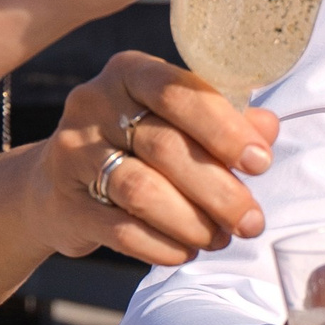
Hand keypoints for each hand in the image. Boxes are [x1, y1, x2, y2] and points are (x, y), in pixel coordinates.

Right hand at [38, 52, 282, 261]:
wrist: (56, 184)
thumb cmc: (136, 145)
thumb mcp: (177, 121)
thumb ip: (223, 121)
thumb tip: (268, 127)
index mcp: (129, 72)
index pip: (177, 92)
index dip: (224, 129)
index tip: (261, 163)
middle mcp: (94, 104)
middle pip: (165, 148)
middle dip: (219, 191)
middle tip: (251, 222)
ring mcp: (72, 154)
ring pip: (142, 191)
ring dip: (193, 222)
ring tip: (219, 239)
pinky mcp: (64, 203)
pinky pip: (120, 231)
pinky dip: (162, 246)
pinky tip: (185, 251)